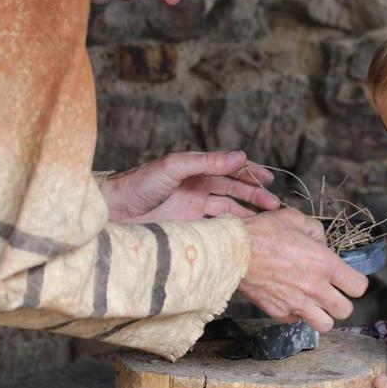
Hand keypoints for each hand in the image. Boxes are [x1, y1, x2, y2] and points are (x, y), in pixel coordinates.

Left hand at [101, 151, 279, 223]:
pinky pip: (215, 224)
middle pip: (233, 187)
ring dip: (247, 210)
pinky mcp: (187, 225)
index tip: (268, 179)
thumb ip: (207, 162)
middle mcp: (196, 185)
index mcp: (195, 168)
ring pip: (228, 206)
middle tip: (273, 203)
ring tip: (266, 218)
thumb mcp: (174, 167)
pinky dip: (231, 226)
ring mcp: (192, 206)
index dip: (250, 172)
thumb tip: (240, 156)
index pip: (229, 167)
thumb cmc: (138, 184)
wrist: (113, 212)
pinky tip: (244, 231)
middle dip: (254, 193)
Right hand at [237, 208, 367, 331]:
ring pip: (325, 325)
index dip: (354, 282)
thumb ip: (317, 232)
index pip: (358, 287)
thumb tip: (322, 245)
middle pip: (345, 311)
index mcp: (325, 264)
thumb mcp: (296, 219)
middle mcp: (315, 288)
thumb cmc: (263, 232)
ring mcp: (296, 304)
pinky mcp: (278, 313)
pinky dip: (297, 313)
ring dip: (322, 314)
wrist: (233, 252)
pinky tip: (290, 298)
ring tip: (314, 302)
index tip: (345, 277)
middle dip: (341, 301)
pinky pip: (297, 321)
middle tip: (330, 291)